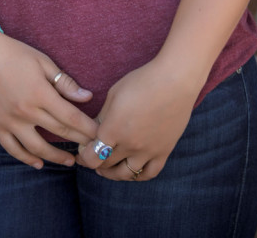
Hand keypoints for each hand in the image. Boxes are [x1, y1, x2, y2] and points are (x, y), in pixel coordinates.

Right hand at [0, 33, 97, 168]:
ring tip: (69, 162)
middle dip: (78, 141)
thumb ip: (64, 82)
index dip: (87, 128)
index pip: (70, 117)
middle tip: (91, 149)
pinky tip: (38, 163)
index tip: (99, 135)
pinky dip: (27, 159)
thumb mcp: (42, 62)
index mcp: (40, 93)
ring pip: (37, 148)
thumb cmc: (14, 53)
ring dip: (55, 157)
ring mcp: (9, 121)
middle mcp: (25, 111)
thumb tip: (87, 97)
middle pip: (58, 132)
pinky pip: (13, 149)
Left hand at [76, 58, 198, 180]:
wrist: (175, 81)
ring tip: (107, 168)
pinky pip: (149, 173)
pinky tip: (131, 169)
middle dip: (94, 162)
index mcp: (114, 129)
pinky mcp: (164, 151)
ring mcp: (148, 151)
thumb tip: (94, 130)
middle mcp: (130, 144)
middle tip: (90, 156)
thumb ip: (103, 116)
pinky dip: (137, 175)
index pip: (92, 156)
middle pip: (106, 165)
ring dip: (113, 173)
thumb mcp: (114, 94)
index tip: (82, 150)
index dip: (84, 156)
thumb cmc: (142, 81)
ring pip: (126, 174)